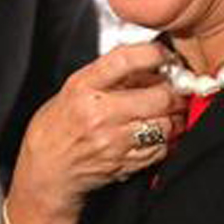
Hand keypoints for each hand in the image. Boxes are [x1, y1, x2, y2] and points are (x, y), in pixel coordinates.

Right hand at [9, 41, 185, 220]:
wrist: (47, 169)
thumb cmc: (58, 126)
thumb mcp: (73, 89)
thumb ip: (108, 75)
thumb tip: (147, 64)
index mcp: (83, 87)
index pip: (126, 60)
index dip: (153, 54)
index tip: (164, 55)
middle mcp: (99, 113)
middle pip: (158, 96)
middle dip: (175, 91)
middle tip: (176, 89)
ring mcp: (114, 141)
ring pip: (166, 125)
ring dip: (175, 117)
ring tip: (170, 112)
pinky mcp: (125, 163)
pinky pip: (162, 149)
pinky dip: (167, 139)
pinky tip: (159, 133)